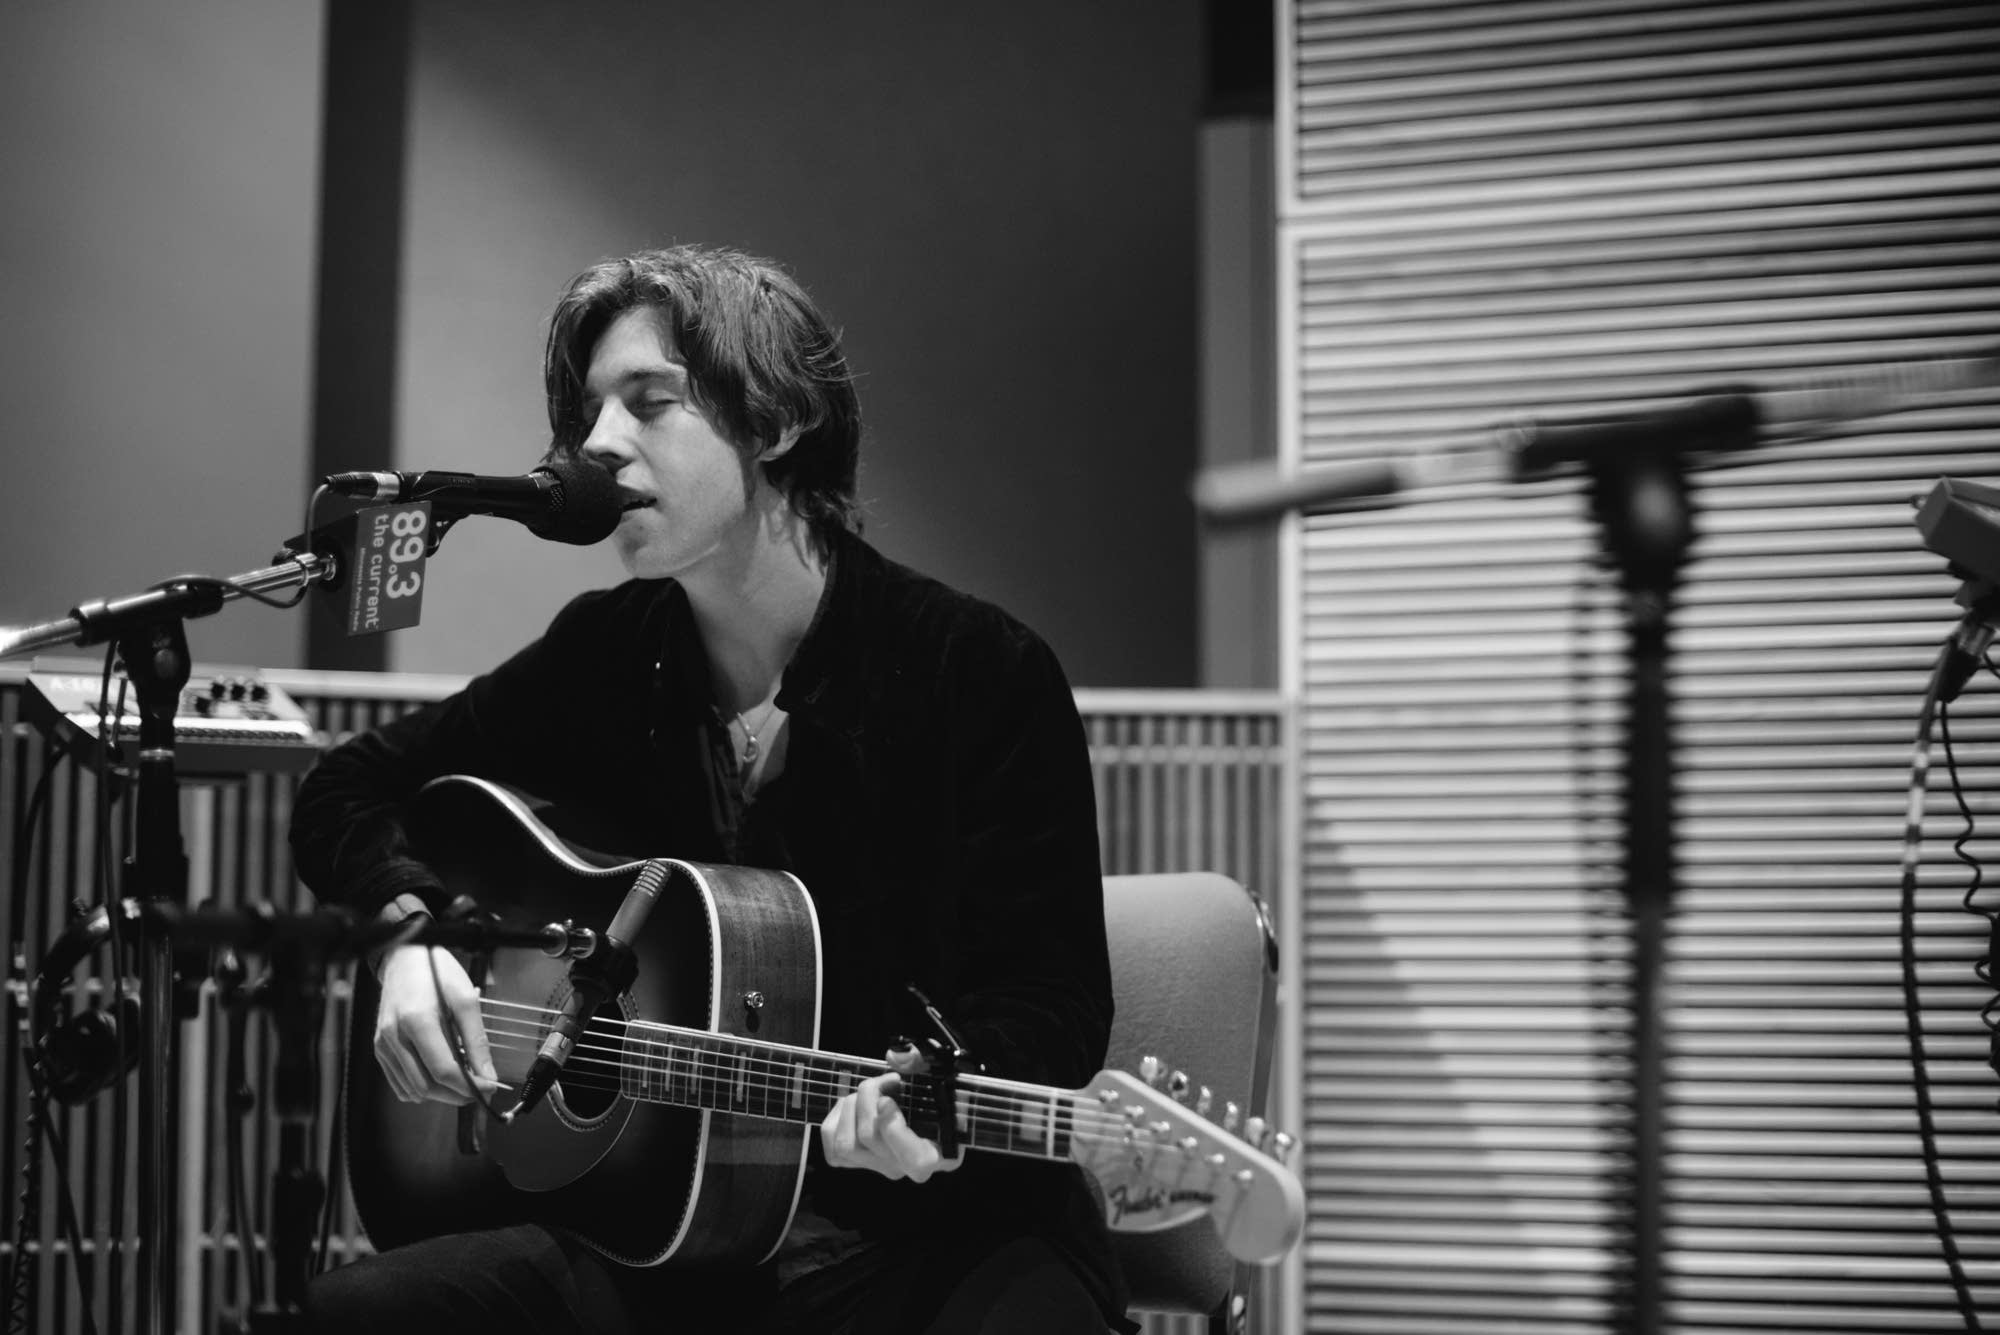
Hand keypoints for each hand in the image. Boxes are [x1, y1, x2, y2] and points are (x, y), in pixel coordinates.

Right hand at [373, 944, 497, 1104]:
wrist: (405, 957)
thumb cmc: (436, 971)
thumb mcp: (465, 999)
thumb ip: (476, 1039)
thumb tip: (487, 1073)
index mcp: (416, 1021)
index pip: (443, 1070)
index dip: (469, 1085)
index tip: (489, 1088)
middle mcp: (394, 1037)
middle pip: (427, 1086)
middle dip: (457, 1094)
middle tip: (480, 1089)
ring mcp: (383, 1044)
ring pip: (413, 1089)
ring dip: (441, 1093)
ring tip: (464, 1081)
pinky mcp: (380, 1047)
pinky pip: (400, 1082)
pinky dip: (422, 1087)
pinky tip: (440, 1077)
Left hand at [819, 1047, 965, 1182]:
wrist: (924, 1107)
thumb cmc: (937, 1095)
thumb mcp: (939, 1076)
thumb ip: (922, 1063)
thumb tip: (895, 1056)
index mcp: (936, 1152)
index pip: (915, 1159)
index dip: (894, 1130)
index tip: (887, 1100)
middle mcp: (905, 1166)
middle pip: (870, 1138)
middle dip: (868, 1098)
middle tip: (883, 1081)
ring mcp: (879, 1166)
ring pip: (846, 1144)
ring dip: (851, 1108)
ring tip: (869, 1093)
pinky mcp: (857, 1162)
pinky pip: (832, 1146)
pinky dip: (837, 1119)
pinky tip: (855, 1105)